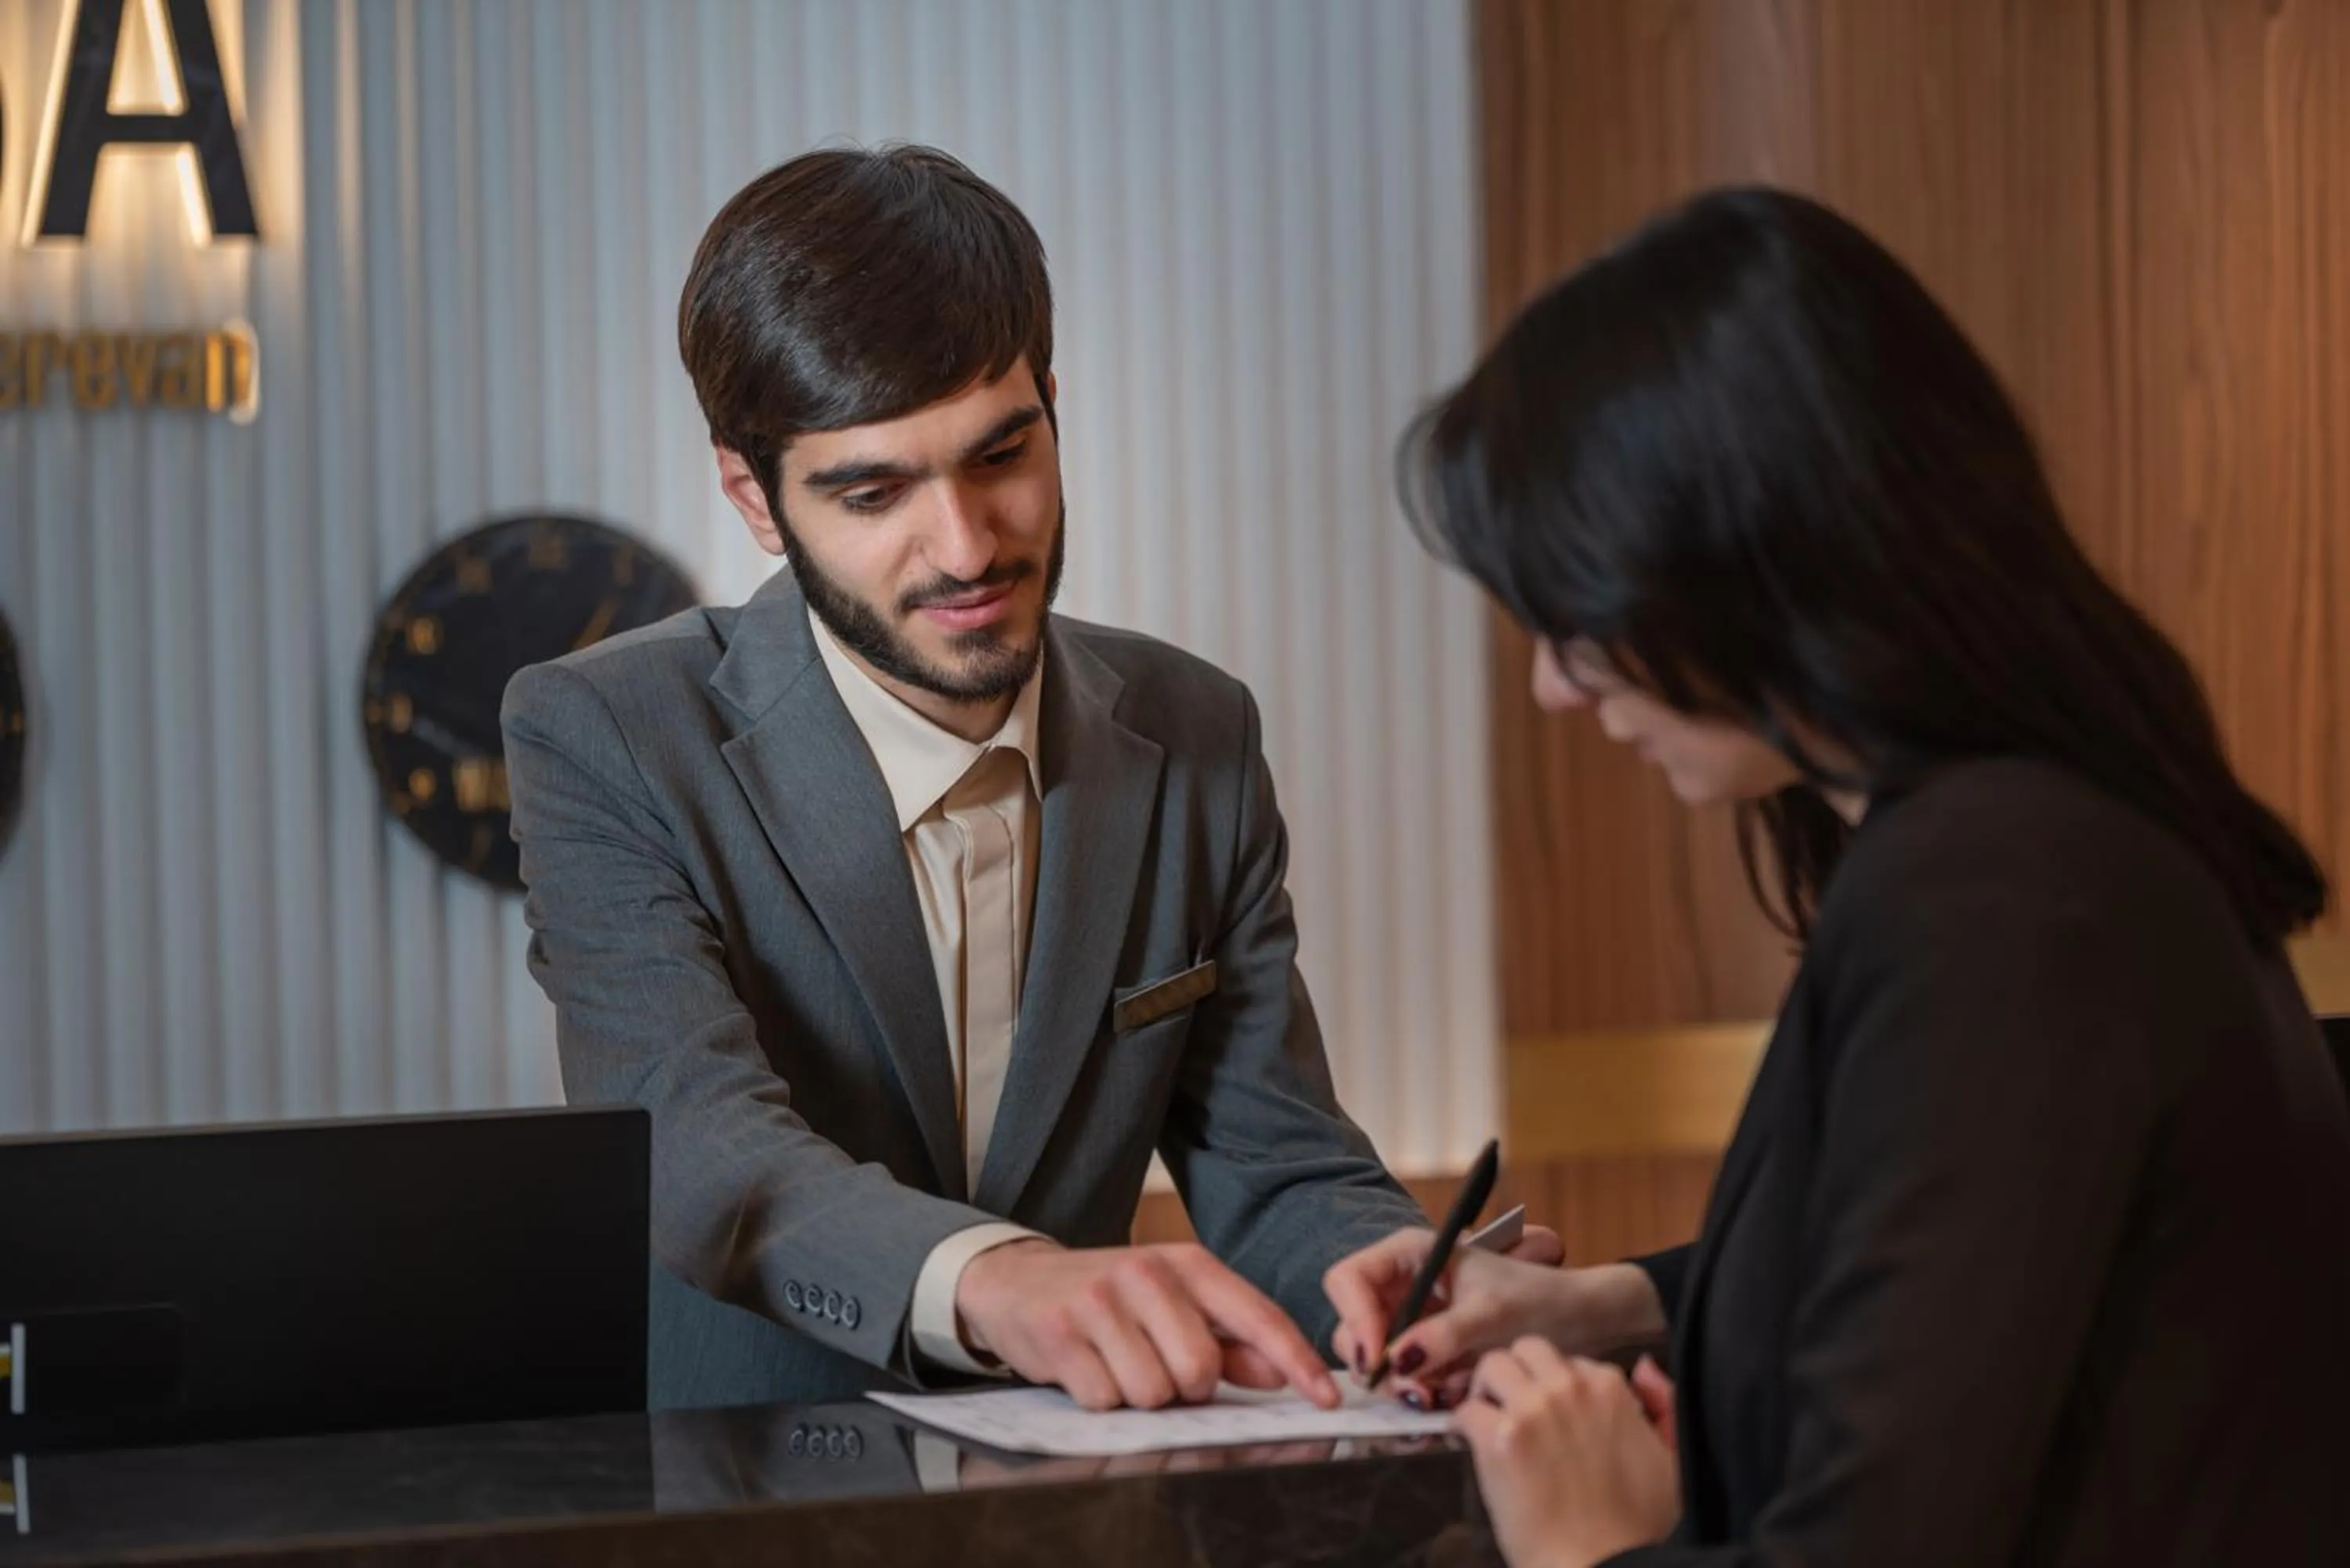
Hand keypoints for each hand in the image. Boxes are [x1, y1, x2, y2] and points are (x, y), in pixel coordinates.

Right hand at [956, 1240, 1340, 1410]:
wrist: (1018, 1280)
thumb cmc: (1113, 1301)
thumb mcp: (1175, 1306)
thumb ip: (1231, 1342)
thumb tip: (1280, 1374)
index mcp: (1189, 1264)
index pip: (1257, 1317)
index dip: (1296, 1362)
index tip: (1327, 1400)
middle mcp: (1148, 1272)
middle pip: (1200, 1370)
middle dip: (1185, 1388)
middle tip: (1156, 1366)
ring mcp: (1101, 1299)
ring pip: (1153, 1391)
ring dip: (1139, 1396)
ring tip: (1117, 1363)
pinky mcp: (1059, 1329)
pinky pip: (1104, 1399)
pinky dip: (1099, 1398)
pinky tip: (1085, 1367)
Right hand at [1326, 1229, 1659, 1405]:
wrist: (1579, 1322)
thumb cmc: (1540, 1300)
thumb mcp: (1492, 1315)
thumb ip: (1443, 1335)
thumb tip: (1397, 1360)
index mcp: (1410, 1254)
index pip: (1349, 1279)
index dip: (1355, 1317)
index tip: (1377, 1358)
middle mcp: (1402, 1285)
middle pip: (1353, 1325)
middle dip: (1377, 1363)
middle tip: (1413, 1391)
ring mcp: (1411, 1321)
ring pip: (1375, 1359)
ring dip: (1401, 1384)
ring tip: (1439, 1397)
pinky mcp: (1425, 1353)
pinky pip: (1403, 1378)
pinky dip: (1420, 1393)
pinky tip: (1449, 1397)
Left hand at [1453, 1339, 1680, 1567]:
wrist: (1598, 1565)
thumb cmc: (1635, 1526)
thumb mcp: (1668, 1461)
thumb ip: (1662, 1405)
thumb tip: (1645, 1367)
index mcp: (1610, 1388)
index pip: (1572, 1362)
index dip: (1556, 1387)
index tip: (1548, 1411)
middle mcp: (1570, 1387)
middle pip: (1527, 1350)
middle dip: (1518, 1374)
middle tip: (1510, 1404)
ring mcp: (1531, 1409)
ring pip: (1491, 1366)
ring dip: (1486, 1391)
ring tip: (1487, 1419)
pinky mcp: (1497, 1437)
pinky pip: (1464, 1409)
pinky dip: (1461, 1425)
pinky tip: (1465, 1442)